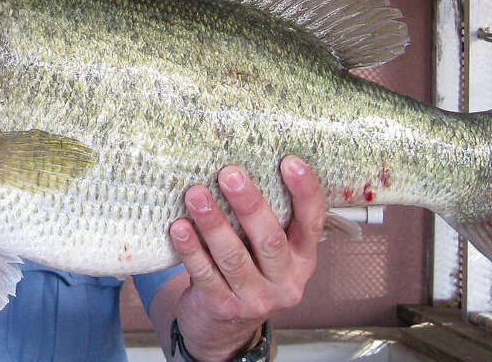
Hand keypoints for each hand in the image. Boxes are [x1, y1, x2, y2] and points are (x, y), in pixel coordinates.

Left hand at [168, 156, 324, 360]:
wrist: (224, 329)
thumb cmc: (246, 273)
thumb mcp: (266, 252)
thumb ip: (263, 220)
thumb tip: (239, 166)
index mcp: (303, 259)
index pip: (313, 222)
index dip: (305, 191)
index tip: (290, 161)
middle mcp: (285, 281)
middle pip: (270, 240)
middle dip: (249, 204)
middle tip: (230, 174)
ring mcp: (256, 298)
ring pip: (234, 257)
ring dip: (213, 223)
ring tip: (195, 195)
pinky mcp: (223, 308)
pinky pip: (205, 274)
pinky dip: (191, 249)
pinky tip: (178, 228)